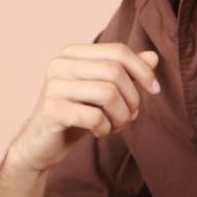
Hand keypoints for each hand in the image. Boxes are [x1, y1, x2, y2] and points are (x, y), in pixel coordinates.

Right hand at [11, 43, 160, 174]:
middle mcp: (60, 64)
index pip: (118, 51)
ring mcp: (54, 86)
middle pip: (115, 71)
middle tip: (130, 116)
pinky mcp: (52, 110)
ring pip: (108, 93)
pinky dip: (105, 128)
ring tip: (116, 126)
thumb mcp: (102, 92)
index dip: (142, 70)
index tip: (154, 90)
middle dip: (132, 97)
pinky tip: (101, 132)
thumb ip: (125, 73)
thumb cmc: (75, 115)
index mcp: (72, 54)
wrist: (41, 145)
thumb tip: (153, 57)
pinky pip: (94, 116)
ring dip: (121, 115)